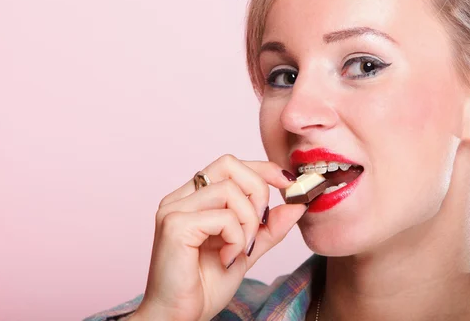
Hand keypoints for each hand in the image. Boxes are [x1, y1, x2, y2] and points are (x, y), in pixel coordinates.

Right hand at [132, 154, 305, 320]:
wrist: (180, 318)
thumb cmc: (204, 286)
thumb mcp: (246, 250)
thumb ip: (268, 227)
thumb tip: (297, 204)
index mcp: (193, 198)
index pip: (229, 164)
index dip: (261, 168)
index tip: (287, 181)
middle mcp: (179, 197)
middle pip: (229, 165)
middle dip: (257, 192)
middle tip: (259, 226)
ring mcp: (173, 209)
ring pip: (230, 191)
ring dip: (248, 222)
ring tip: (241, 249)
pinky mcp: (174, 225)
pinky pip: (223, 217)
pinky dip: (236, 238)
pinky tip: (227, 258)